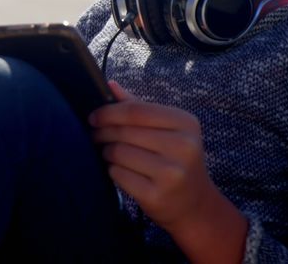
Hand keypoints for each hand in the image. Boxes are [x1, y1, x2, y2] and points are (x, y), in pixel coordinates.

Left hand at [89, 81, 218, 229]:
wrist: (194, 203)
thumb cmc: (175, 159)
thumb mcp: (167, 130)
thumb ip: (139, 107)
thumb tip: (110, 85)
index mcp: (186, 123)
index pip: (136, 110)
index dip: (109, 112)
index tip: (93, 117)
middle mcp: (183, 147)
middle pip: (125, 131)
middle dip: (103, 132)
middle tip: (95, 135)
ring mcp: (171, 173)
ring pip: (119, 152)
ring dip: (106, 152)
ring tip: (108, 152)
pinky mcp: (156, 195)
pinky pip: (118, 174)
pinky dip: (112, 170)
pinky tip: (118, 170)